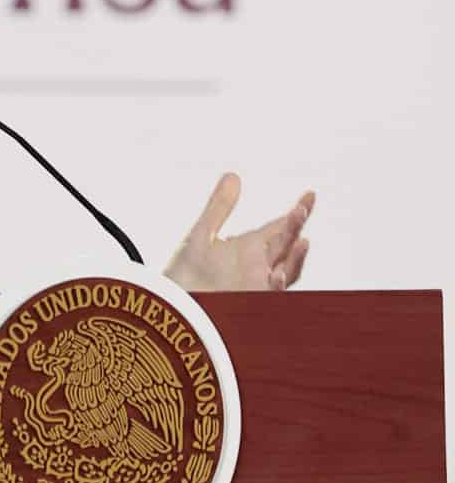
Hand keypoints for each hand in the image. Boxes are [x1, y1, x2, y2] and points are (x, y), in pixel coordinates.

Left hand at [162, 173, 314, 290]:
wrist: (173, 307)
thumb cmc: (185, 275)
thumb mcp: (201, 235)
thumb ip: (219, 208)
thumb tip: (233, 175)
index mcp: (249, 248)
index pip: (280, 227)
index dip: (296, 212)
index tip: (310, 194)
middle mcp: (259, 266)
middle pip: (286, 244)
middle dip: (295, 227)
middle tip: (301, 208)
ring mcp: (258, 285)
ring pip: (287, 269)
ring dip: (295, 256)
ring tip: (301, 239)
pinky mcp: (252, 303)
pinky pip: (271, 294)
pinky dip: (276, 284)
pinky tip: (277, 273)